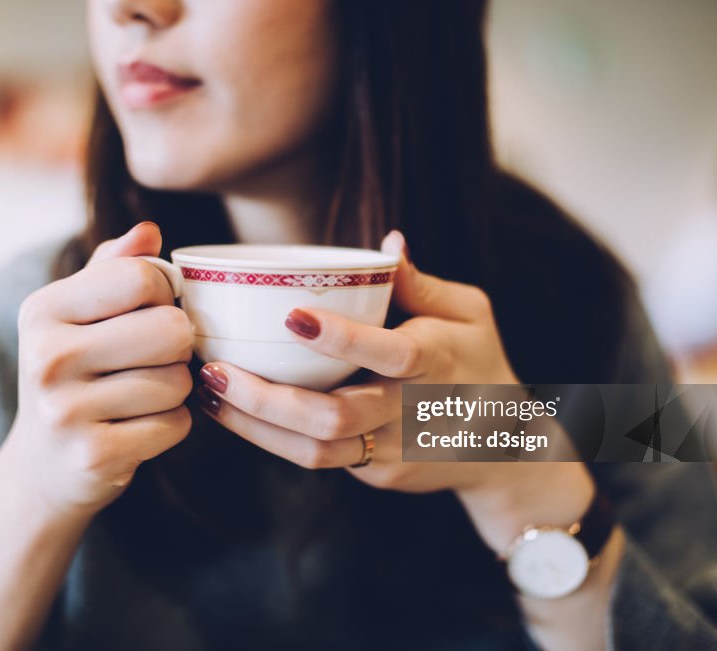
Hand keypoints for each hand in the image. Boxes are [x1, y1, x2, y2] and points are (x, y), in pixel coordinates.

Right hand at [7, 222, 194, 520]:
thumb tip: (149, 230)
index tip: (151, 310)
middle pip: (170, 329)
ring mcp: (65, 411)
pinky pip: (176, 424)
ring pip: (178, 380)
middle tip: (155, 357)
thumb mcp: (80, 313)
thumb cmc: (76, 374)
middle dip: (177, 344)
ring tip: (142, 393)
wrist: (44, 464)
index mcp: (42, 310)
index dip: (165, 292)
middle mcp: (45, 358)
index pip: (140, 276)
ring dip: (176, 387)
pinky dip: (172, 425)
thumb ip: (115, 266)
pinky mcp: (93, 456)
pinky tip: (140, 426)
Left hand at [194, 229, 521, 488]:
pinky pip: (319, 458)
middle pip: (333, 415)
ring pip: (315, 449)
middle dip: (265, 398)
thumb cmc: (478, 360)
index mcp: (435, 360)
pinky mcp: (378, 474)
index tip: (291, 314)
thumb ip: (421, 282)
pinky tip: (240, 412)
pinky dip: (274, 438)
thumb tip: (387, 241)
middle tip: (213, 370)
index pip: (387, 353)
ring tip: (211, 394)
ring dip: (255, 425)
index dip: (340, 337)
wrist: (505, 448)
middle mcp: (410, 410)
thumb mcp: (469, 311)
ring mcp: (393, 450)